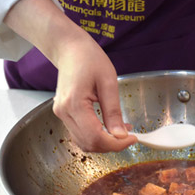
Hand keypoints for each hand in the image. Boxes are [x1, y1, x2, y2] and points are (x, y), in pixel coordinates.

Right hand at [52, 35, 136, 151]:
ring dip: (104, 143)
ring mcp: (62, 114)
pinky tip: (109, 128)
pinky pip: (80, 134)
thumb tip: (121, 135)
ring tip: (122, 132)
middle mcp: (64, 113)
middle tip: (129, 136)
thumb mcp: (108, 82)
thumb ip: (113, 111)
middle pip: (88, 144)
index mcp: (74, 104)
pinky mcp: (64, 114)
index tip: (132, 139)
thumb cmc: (89, 58)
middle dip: (111, 145)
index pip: (95, 137)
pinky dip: (96, 136)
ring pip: (83, 142)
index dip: (116, 144)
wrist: (70, 49)